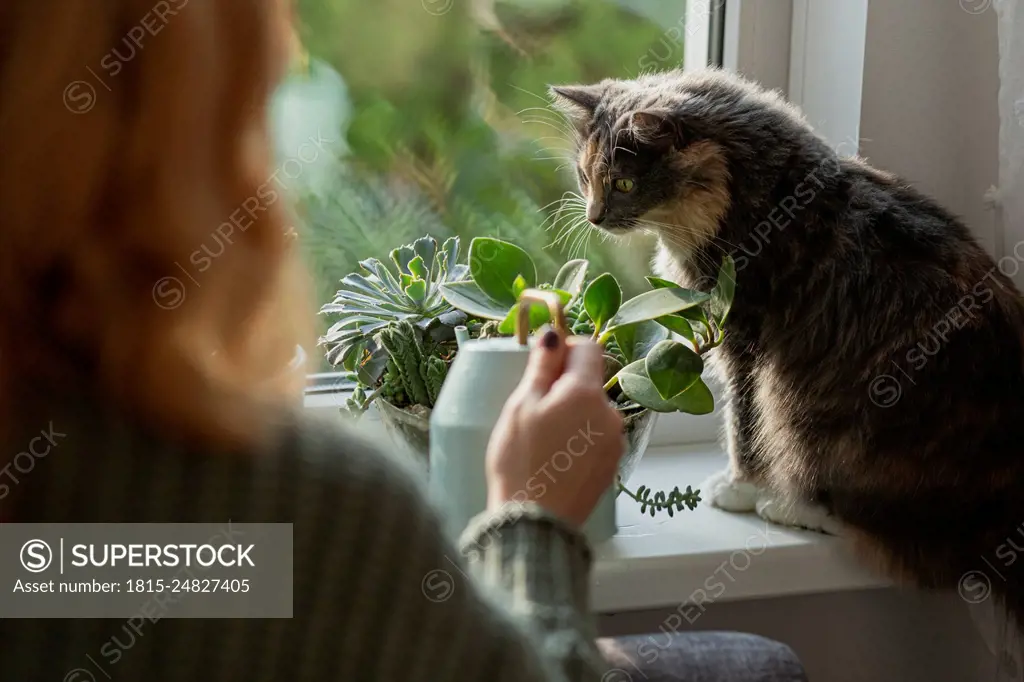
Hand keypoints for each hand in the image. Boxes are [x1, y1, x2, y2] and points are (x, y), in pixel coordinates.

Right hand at [485, 330, 624, 526]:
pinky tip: (555, 457)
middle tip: (533, 410)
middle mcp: (609, 414)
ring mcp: (614, 442)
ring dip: (572, 413)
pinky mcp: (611, 467)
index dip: (565, 350)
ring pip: (592, 411)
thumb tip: (553, 334)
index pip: (589, 347)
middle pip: (590, 381)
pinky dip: (578, 438)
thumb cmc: (520, 461)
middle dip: (564, 386)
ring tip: (542, 439)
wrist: (534, 523)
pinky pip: (595, 438)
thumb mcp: (521, 406)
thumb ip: (541, 366)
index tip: (542, 367)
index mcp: (587, 392)